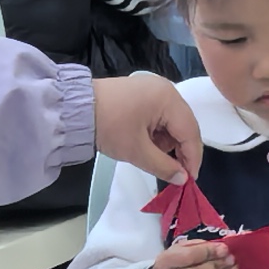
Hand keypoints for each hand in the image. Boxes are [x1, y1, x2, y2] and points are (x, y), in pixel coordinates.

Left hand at [92, 72, 202, 188]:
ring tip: (149, 153)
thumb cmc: (109, 127)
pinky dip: (157, 131)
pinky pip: (161, 115)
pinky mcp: (143, 92)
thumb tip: (182, 179)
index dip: (192, 158)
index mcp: (169, 99)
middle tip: (174, 172)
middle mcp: (166, 89)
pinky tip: (144, 141)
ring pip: (173, 121)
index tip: (190, 180)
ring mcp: (154, 88)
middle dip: (180, 150)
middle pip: (184, 125)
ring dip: (167, 141)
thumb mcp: (136, 151)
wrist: (75, 109)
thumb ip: (164, 166)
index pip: (190, 132)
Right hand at [148, 237, 236, 268]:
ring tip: (233, 268)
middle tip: (231, 259)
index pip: (187, 257)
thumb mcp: (183, 249)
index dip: (208, 252)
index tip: (224, 248)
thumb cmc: (178, 263)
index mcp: (164, 262)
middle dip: (217, 266)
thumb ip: (201, 246)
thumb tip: (222, 248)